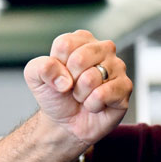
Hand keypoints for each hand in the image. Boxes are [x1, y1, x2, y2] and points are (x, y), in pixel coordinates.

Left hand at [24, 30, 130, 145]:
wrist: (66, 121)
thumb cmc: (55, 94)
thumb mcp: (35, 77)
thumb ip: (40, 67)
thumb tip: (63, 77)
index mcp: (81, 40)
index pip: (65, 44)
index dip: (57, 66)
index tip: (60, 74)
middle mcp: (103, 49)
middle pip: (79, 59)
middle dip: (70, 80)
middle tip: (73, 87)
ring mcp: (117, 67)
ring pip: (91, 78)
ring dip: (81, 94)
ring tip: (83, 95)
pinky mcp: (125, 87)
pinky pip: (102, 94)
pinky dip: (92, 105)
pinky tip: (94, 104)